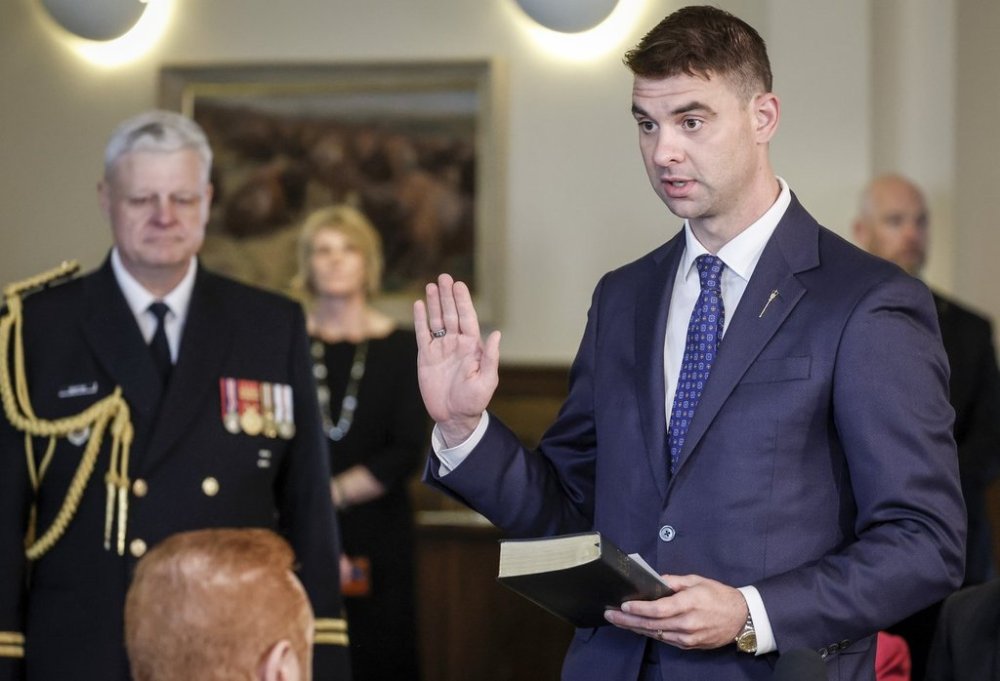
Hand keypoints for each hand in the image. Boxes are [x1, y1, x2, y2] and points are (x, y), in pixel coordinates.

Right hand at [413, 273, 501, 446]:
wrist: (454, 416)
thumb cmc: (474, 401)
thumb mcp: (487, 380)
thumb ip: (490, 357)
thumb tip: (495, 334)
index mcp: (471, 347)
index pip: (467, 318)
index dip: (463, 301)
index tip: (458, 285)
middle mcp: (456, 344)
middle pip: (451, 314)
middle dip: (448, 295)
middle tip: (444, 277)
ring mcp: (440, 349)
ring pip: (436, 320)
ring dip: (435, 303)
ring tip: (431, 285)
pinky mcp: (426, 357)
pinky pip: (422, 334)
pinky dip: (420, 320)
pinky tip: (418, 305)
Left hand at [603, 574, 747, 649]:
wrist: (741, 618)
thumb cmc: (719, 595)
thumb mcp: (697, 580)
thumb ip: (674, 581)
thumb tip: (655, 580)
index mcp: (689, 604)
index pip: (659, 609)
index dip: (639, 608)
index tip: (623, 605)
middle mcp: (687, 623)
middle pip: (652, 624)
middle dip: (628, 620)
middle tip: (610, 615)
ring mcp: (688, 637)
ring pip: (655, 634)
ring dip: (635, 627)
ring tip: (618, 620)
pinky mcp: (689, 645)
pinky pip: (664, 639)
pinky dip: (650, 633)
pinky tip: (637, 627)